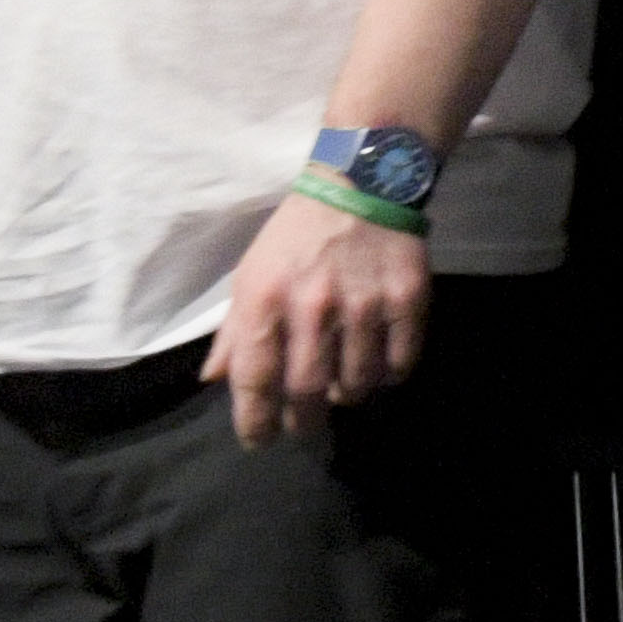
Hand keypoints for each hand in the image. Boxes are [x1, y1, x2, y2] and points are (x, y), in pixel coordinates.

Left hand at [210, 189, 432, 445]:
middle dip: (303, 422)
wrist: (362, 182)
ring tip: (342, 391)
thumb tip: (214, 380)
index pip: (254, 380)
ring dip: (346, 397)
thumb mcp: (251, 274)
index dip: (255, 422)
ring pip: (356, 383)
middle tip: (305, 425)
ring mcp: (364, 302)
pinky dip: (388, 376)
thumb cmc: (296, 235)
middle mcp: (312, 305)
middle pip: (306, 392)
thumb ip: (233, 331)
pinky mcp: (408, 297)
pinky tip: (380, 368)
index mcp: (264, 299)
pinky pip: (400, 361)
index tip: (260, 439)